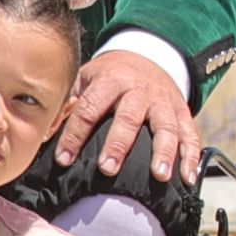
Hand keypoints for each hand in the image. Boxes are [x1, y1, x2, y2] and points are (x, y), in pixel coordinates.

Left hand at [54, 34, 197, 180]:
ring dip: (164, 151)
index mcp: (111, 80)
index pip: (90, 108)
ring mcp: (163, 102)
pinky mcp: (182, 112)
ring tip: (159, 176)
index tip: (63, 159)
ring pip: (166, 126)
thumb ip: (66, 103)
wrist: (148, 56)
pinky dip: (191, 156)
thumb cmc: (108, 76)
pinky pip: (190, 133)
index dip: (75, 134)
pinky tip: (188, 178)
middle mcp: (140, 90)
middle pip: (129, 117)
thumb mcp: (84, 79)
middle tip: (107, 168)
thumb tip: (44, 133)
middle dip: (119, 143)